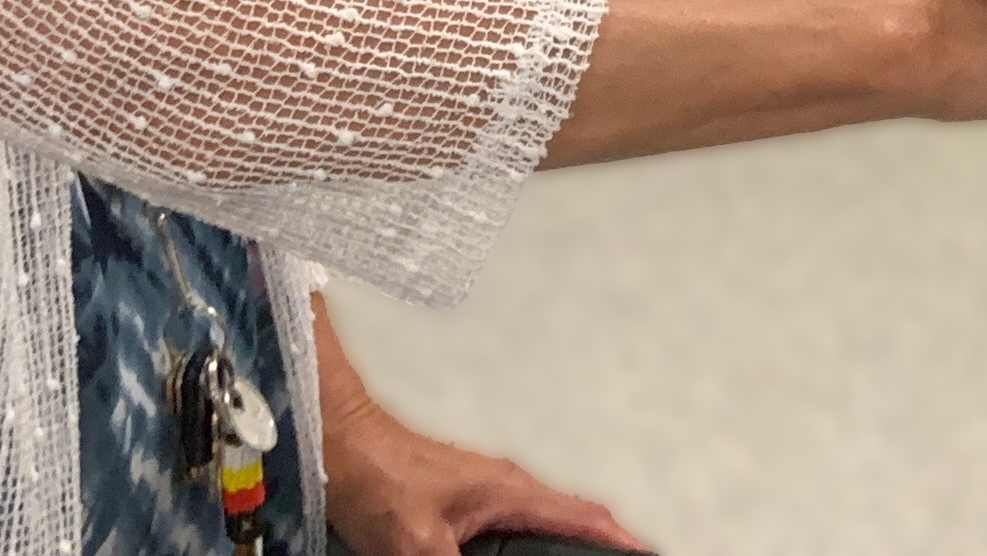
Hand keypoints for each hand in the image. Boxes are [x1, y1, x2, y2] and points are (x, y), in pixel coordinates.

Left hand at [324, 397, 646, 555]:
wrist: (338, 442)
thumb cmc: (374, 476)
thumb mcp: (420, 545)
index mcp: (510, 491)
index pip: (585, 517)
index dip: (622, 541)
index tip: (648, 552)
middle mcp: (507, 488)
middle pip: (575, 520)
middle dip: (603, 543)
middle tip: (627, 555)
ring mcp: (487, 493)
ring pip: (546, 523)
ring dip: (571, 542)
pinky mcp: (466, 502)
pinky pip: (520, 526)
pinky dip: (539, 542)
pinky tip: (530, 555)